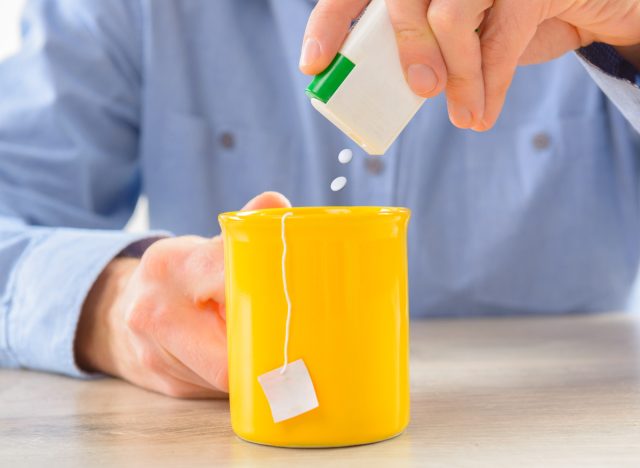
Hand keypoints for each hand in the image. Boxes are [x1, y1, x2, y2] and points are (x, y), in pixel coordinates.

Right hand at [75, 192, 290, 397]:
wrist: (115, 310)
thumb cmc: (177, 276)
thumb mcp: (202, 247)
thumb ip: (241, 230)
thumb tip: (276, 204)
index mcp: (171, 265)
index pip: (230, 278)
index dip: (268, 294)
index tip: (299, 301)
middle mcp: (154, 311)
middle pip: (232, 345)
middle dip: (267, 345)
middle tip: (299, 338)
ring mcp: (155, 354)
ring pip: (229, 375)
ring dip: (257, 366)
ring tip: (276, 349)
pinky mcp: (166, 385)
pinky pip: (218, 390)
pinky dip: (241, 379)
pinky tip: (249, 365)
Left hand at [300, 0, 639, 129]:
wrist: (579, 2)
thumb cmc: (504, 19)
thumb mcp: (457, 36)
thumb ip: (424, 50)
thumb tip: (402, 91)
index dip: (329, 22)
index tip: (313, 64)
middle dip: (408, 51)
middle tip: (421, 92)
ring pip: (448, 17)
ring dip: (458, 76)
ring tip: (466, 115)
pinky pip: (500, 36)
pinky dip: (489, 84)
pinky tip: (483, 114)